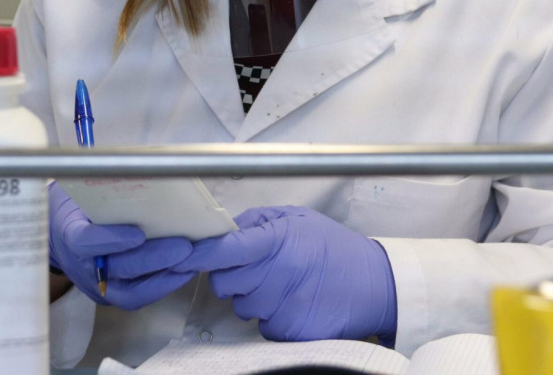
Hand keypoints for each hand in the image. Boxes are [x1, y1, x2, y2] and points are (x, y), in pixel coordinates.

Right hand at [48, 182, 195, 308]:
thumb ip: (105, 186)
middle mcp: (83, 265)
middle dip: (155, 258)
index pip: (85, 241)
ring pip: (131, 291)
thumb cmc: (76, 206)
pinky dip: (164, 283)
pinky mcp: (112, 294)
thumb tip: (143, 170)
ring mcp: (97, 284)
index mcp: (70, 232)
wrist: (56, 236)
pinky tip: (185, 270)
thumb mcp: (82, 190)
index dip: (111, 240)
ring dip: (166, 276)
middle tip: (185, 246)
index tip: (138, 234)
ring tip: (193, 260)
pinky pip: (138, 295)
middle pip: (119, 268)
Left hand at [172, 206, 396, 342]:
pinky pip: (260, 325)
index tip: (177, 255)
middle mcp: (276, 274)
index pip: (224, 249)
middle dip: (232, 275)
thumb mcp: (298, 219)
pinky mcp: (288, 332)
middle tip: (260, 266)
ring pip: (240, 306)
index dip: (197, 254)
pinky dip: (270, 315)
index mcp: (277, 241)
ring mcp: (281, 307)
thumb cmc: (335, 248)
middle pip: (222, 282)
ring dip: (253, 296)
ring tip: (285, 283)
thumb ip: (257, 221)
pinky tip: (293, 301)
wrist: (375, 285)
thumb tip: (222, 228)